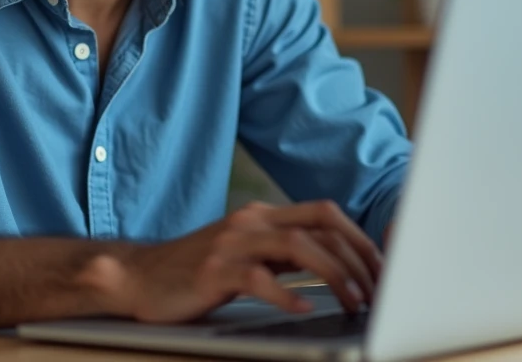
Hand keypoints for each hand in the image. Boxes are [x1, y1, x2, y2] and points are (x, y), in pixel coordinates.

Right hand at [88, 200, 383, 323]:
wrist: (138, 278)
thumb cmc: (197, 272)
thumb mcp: (248, 255)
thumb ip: (284, 254)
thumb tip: (336, 264)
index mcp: (263, 216)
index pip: (325, 213)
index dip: (360, 238)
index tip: (383, 268)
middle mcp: (251, 222)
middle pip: (321, 225)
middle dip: (358, 257)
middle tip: (378, 291)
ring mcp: (232, 245)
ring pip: (298, 246)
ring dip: (334, 275)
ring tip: (352, 302)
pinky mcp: (213, 272)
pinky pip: (257, 278)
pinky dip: (285, 293)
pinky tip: (302, 308)